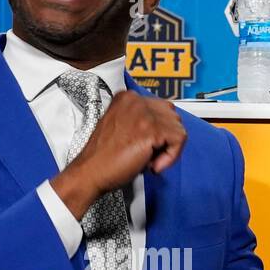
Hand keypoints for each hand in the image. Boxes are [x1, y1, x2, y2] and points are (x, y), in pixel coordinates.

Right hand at [50, 91, 186, 220]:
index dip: (160, 131)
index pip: (160, 108)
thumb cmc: (103, 157)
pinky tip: (153, 165)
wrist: (90, 171)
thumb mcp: (122, 127)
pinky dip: (171, 156)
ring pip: (178, 127)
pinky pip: (179, 140)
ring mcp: (144, 113)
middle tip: (151, 156)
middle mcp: (136, 100)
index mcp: (127, 98)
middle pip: (172, 116)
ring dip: (169, 149)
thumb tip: (164, 130)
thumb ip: (140, 122)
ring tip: (150, 161)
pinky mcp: (151, 129)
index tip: (150, 147)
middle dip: (167, 138)